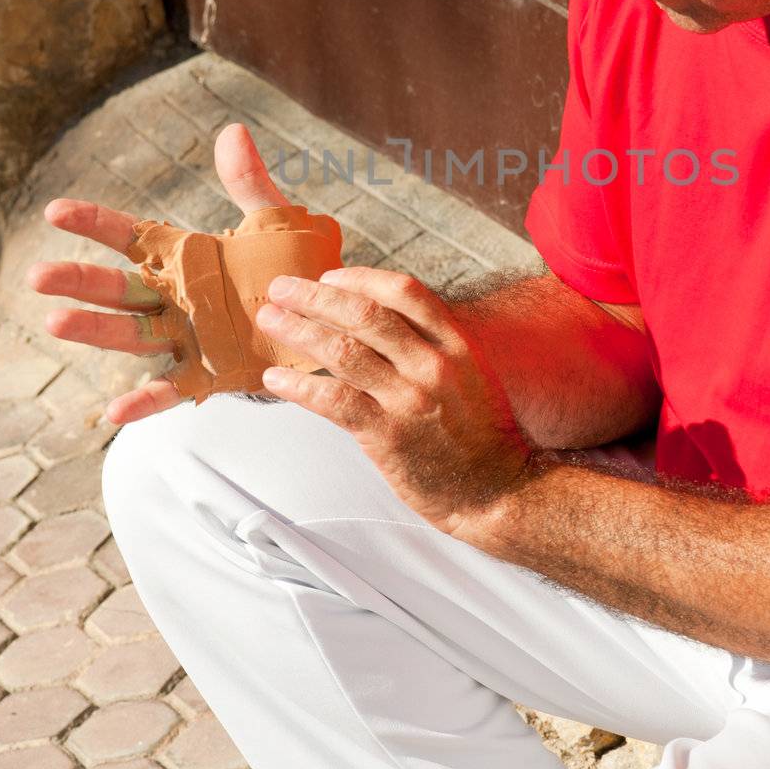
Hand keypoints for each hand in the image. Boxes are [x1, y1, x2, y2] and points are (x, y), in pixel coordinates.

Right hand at [27, 123, 287, 425]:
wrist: (321, 323)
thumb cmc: (289, 272)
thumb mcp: (273, 224)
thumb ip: (249, 183)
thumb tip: (233, 132)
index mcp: (186, 259)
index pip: (132, 236)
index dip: (96, 223)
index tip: (57, 211)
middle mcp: (176, 299)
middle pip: (119, 289)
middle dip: (79, 281)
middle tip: (38, 276)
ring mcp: (186, 338)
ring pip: (132, 334)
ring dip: (95, 330)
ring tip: (57, 322)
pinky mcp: (208, 374)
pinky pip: (171, 390)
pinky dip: (144, 402)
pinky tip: (112, 413)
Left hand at [256, 266, 540, 539]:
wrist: (499, 491)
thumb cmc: (482, 436)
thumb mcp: (471, 375)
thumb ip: (432, 347)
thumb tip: (378, 322)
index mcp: (456, 345)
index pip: (404, 292)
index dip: (360, 279)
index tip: (329, 276)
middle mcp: (434, 365)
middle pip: (365, 314)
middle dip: (315, 296)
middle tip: (282, 288)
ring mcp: (411, 400)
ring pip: (342, 352)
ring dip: (298, 330)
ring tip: (270, 319)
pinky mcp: (388, 436)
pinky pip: (332, 401)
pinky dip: (298, 386)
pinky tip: (276, 379)